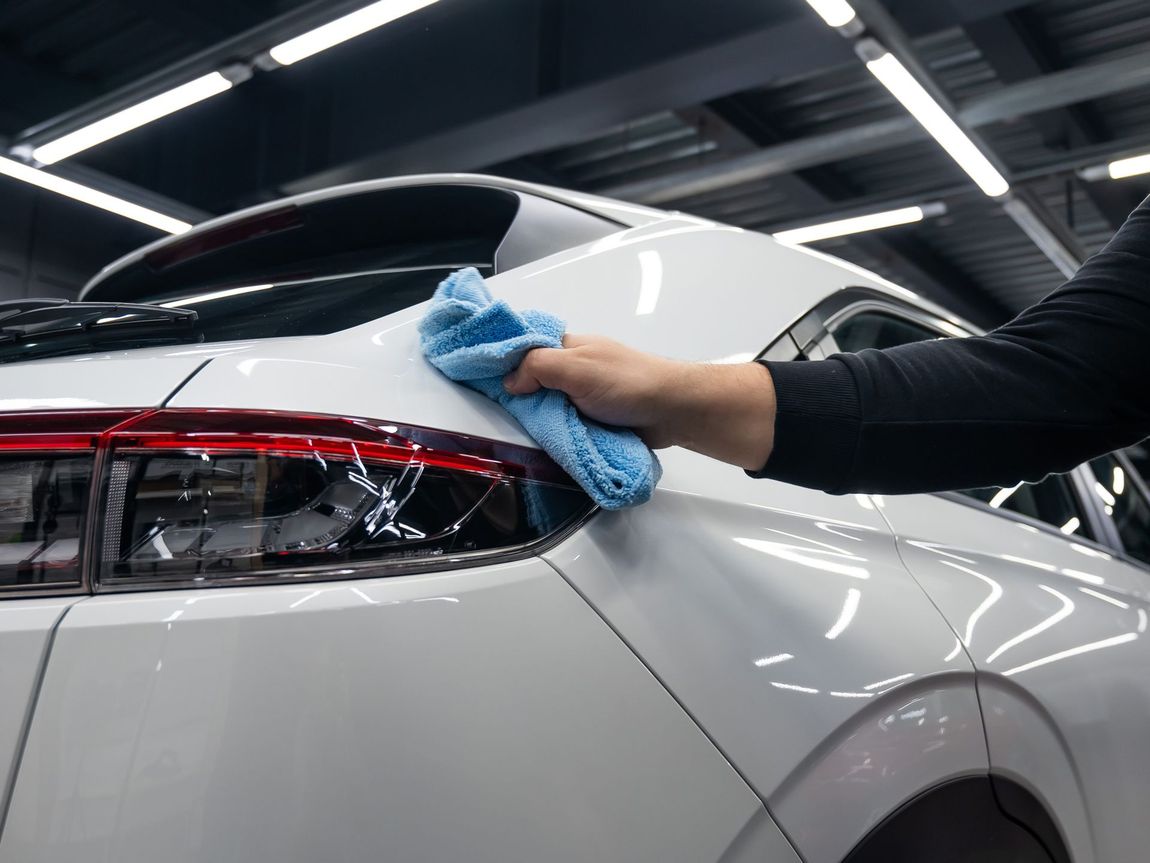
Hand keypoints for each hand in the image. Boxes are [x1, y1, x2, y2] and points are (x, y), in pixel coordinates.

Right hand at [503, 335, 777, 470]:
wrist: (673, 411)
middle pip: (527, 381)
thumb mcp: (577, 367)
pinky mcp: (589, 420)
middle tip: (500, 412)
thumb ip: (538, 367)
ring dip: (537, 419)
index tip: (471, 373)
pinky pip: (561, 426)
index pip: (519, 347)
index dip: (497, 358)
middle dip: (515, 396)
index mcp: (564, 346)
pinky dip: (554, 434)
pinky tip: (545, 443)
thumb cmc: (632, 382)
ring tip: (522, 433)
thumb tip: (509, 381)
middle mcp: (569, 368)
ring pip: (543, 407)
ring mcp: (579, 395)